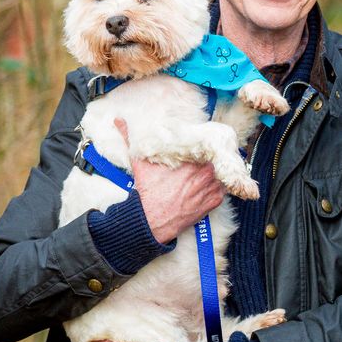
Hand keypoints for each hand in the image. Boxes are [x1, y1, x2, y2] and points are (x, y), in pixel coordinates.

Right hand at [115, 118, 223, 242]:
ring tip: (210, 170)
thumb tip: (118, 120)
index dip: (205, 143)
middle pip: (216, 158)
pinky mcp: (214, 202)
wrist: (152, 220)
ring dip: (217, 172)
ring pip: (221, 173)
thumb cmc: (148, 191)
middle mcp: (205, 173)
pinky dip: (218, 187)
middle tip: (206, 156)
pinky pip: (223, 190)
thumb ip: (130, 138)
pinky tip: (210, 185)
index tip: (202, 143)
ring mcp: (211, 188)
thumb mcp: (140, 163)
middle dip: (211, 156)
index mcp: (191, 160)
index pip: (206, 145)